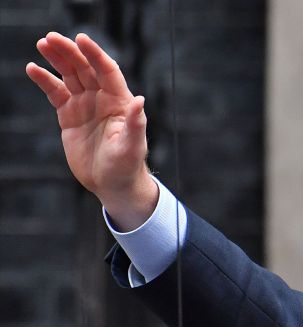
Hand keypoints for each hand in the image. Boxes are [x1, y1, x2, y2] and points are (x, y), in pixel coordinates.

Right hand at [26, 32, 157, 230]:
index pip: (107, 71)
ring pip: (70, 75)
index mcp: (120, 102)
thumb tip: (140, 100)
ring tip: (43, 44)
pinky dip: (45, 80)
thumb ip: (136, 123)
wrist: (112, 184)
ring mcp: (85, 105)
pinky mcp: (69, 116)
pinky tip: (33, 69)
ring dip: (57, 59)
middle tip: (51, 38)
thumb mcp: (132, 147)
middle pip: (85, 68)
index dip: (95, 54)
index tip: (81, 39)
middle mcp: (102, 99)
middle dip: (70, 52)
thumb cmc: (127, 166)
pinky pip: (56, 93)